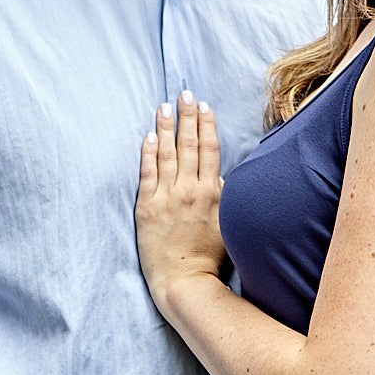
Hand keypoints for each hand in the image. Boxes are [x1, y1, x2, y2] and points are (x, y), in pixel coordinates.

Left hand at [136, 92, 225, 298]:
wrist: (185, 282)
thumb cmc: (211, 259)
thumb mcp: (228, 225)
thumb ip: (224, 197)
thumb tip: (219, 177)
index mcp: (212, 192)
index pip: (210, 149)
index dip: (206, 125)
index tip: (204, 106)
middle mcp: (189, 190)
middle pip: (189, 144)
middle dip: (187, 116)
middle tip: (184, 93)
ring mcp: (166, 197)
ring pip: (166, 153)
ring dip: (166, 127)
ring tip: (164, 106)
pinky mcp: (146, 207)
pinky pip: (146, 173)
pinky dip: (147, 152)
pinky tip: (148, 136)